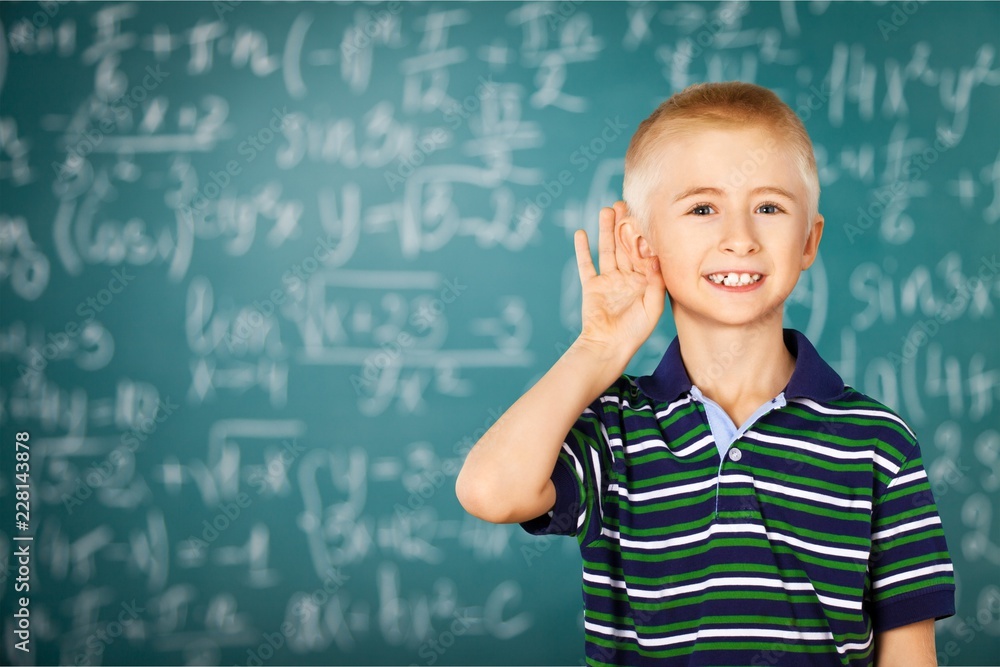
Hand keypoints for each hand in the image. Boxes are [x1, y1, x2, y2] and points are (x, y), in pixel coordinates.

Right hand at [574, 201, 665, 357]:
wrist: (608, 347)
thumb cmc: (634, 332)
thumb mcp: (652, 307)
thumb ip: (655, 283)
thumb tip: (656, 257)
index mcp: (644, 281)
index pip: (644, 253)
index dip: (643, 235)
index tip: (643, 216)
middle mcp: (626, 277)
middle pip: (625, 246)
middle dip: (624, 225)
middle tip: (624, 203)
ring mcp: (608, 281)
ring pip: (607, 250)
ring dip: (606, 231)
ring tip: (606, 210)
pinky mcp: (591, 286)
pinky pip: (586, 265)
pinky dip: (582, 250)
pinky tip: (581, 233)